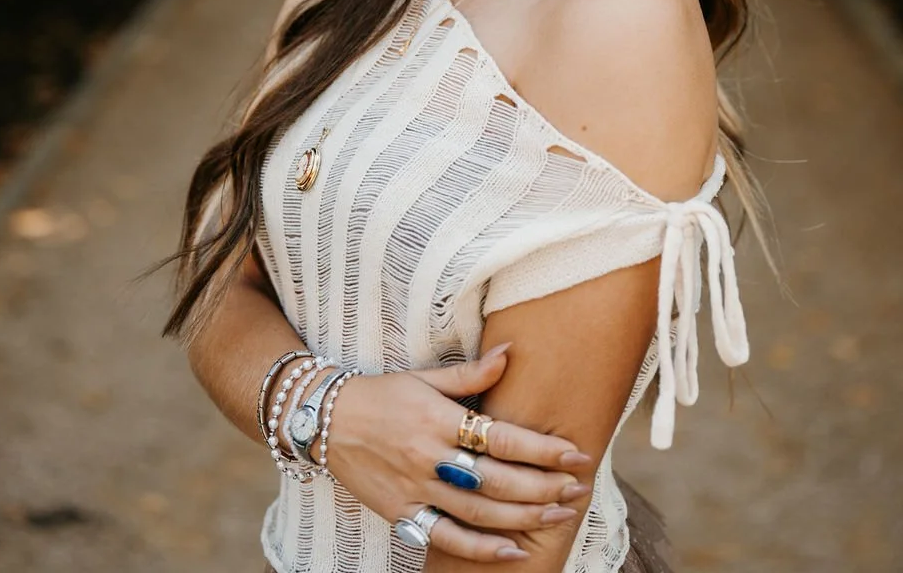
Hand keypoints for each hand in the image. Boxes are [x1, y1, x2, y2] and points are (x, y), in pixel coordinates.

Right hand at [324, 345, 593, 561]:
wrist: (325, 420)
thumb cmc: (382, 394)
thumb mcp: (424, 377)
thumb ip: (471, 374)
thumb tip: (511, 352)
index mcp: (438, 419)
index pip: (501, 438)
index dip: (541, 448)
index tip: (574, 452)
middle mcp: (429, 457)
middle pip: (497, 480)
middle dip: (543, 486)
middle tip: (577, 487)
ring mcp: (415, 490)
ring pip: (479, 513)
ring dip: (524, 517)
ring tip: (560, 513)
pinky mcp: (402, 514)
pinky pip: (446, 537)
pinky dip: (481, 549)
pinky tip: (513, 550)